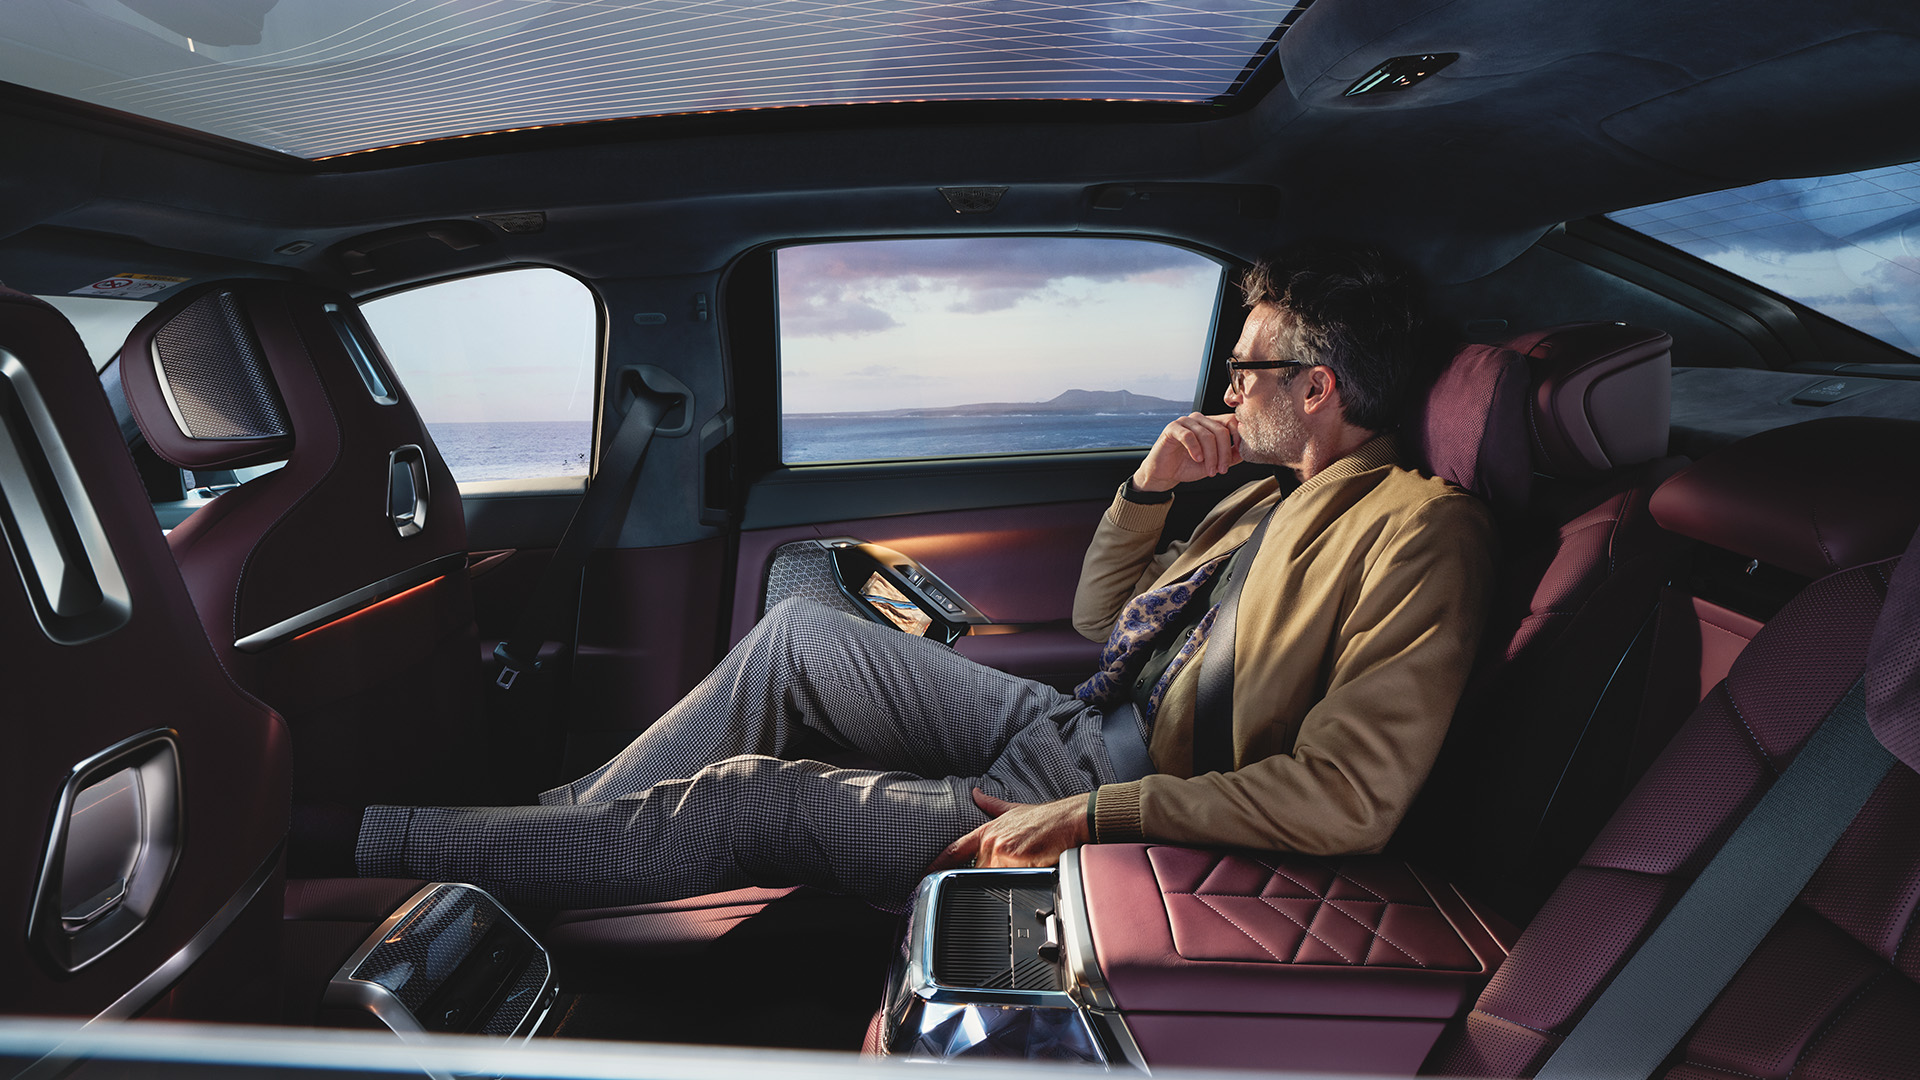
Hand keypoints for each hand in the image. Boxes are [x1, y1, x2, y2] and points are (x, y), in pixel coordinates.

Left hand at [929, 789, 1089, 870]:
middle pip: (976, 871)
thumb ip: (991, 805)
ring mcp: (1001, 850)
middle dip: (986, 878)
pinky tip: (1028, 872)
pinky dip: (1017, 881)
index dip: (936, 864)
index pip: (953, 850)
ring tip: (1021, 872)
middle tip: (998, 880)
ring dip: (1004, 879)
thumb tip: (975, 793)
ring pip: (992, 878)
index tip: (922, 876)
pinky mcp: (1015, 859)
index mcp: (986, 830)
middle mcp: (990, 840)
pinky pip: (1009, 880)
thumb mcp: (1014, 809)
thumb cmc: (1046, 819)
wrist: (1068, 820)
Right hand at [1132, 412, 1240, 491]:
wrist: (1165, 474)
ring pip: (1207, 435)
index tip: (1239, 454)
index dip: (1238, 437)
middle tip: (1222, 470)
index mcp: (1211, 424)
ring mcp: (1185, 422)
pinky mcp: (1172, 428)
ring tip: (1210, 470)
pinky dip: (1196, 449)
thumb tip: (1245, 451)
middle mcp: (1200, 420)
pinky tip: (1197, 459)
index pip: (1231, 421)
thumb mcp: (1213, 463)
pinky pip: (1189, 435)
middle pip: (1221, 430)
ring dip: (1211, 456)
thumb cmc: (1187, 466)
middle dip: (1224, 453)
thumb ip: (1229, 456)